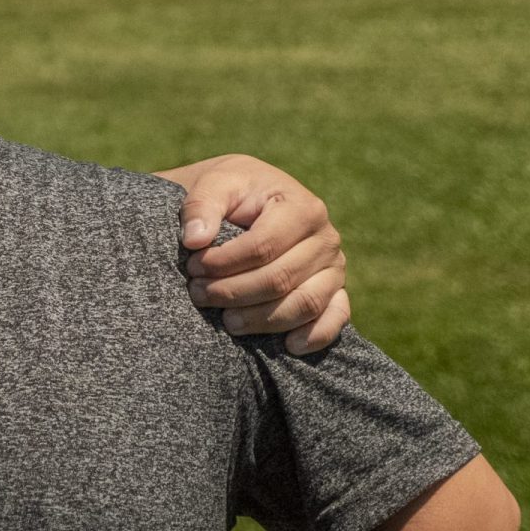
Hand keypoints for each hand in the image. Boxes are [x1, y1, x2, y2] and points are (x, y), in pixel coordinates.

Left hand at [155, 153, 348, 353]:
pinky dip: (315, 336)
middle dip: (234, 292)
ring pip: (303, 304)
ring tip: (226, 321)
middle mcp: (326, 239)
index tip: (193, 268)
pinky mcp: (336, 291)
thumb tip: (194, 240)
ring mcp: (334, 268)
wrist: (252, 198)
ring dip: (262, 319)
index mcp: (302, 207)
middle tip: (197, 294)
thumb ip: (202, 206)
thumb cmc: (234, 191)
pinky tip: (288, 346)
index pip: (263, 246)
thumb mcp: (215, 184)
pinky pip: (335, 318)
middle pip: (280, 278)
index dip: (224, 263)